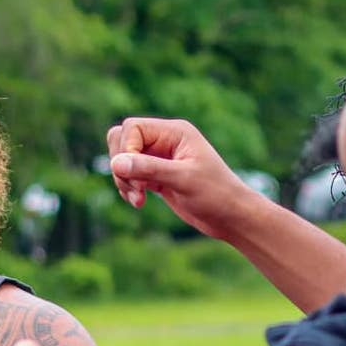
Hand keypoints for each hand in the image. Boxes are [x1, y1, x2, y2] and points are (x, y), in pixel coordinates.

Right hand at [106, 118, 249, 237]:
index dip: (126, 150)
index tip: (135, 175)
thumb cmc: (215, 194)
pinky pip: (128, 174)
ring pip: (122, 159)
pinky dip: (127, 188)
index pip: (132, 128)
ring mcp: (159, 158)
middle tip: (135, 188)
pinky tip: (139, 203)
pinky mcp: (156, 175)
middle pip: (122, 140)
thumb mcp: (182, 179)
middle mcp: (165, 141)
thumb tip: (115, 163)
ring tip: (138, 200)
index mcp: (175, 132)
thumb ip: (148, 168)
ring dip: (123, 180)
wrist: (231, 217)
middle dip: (121, 165)